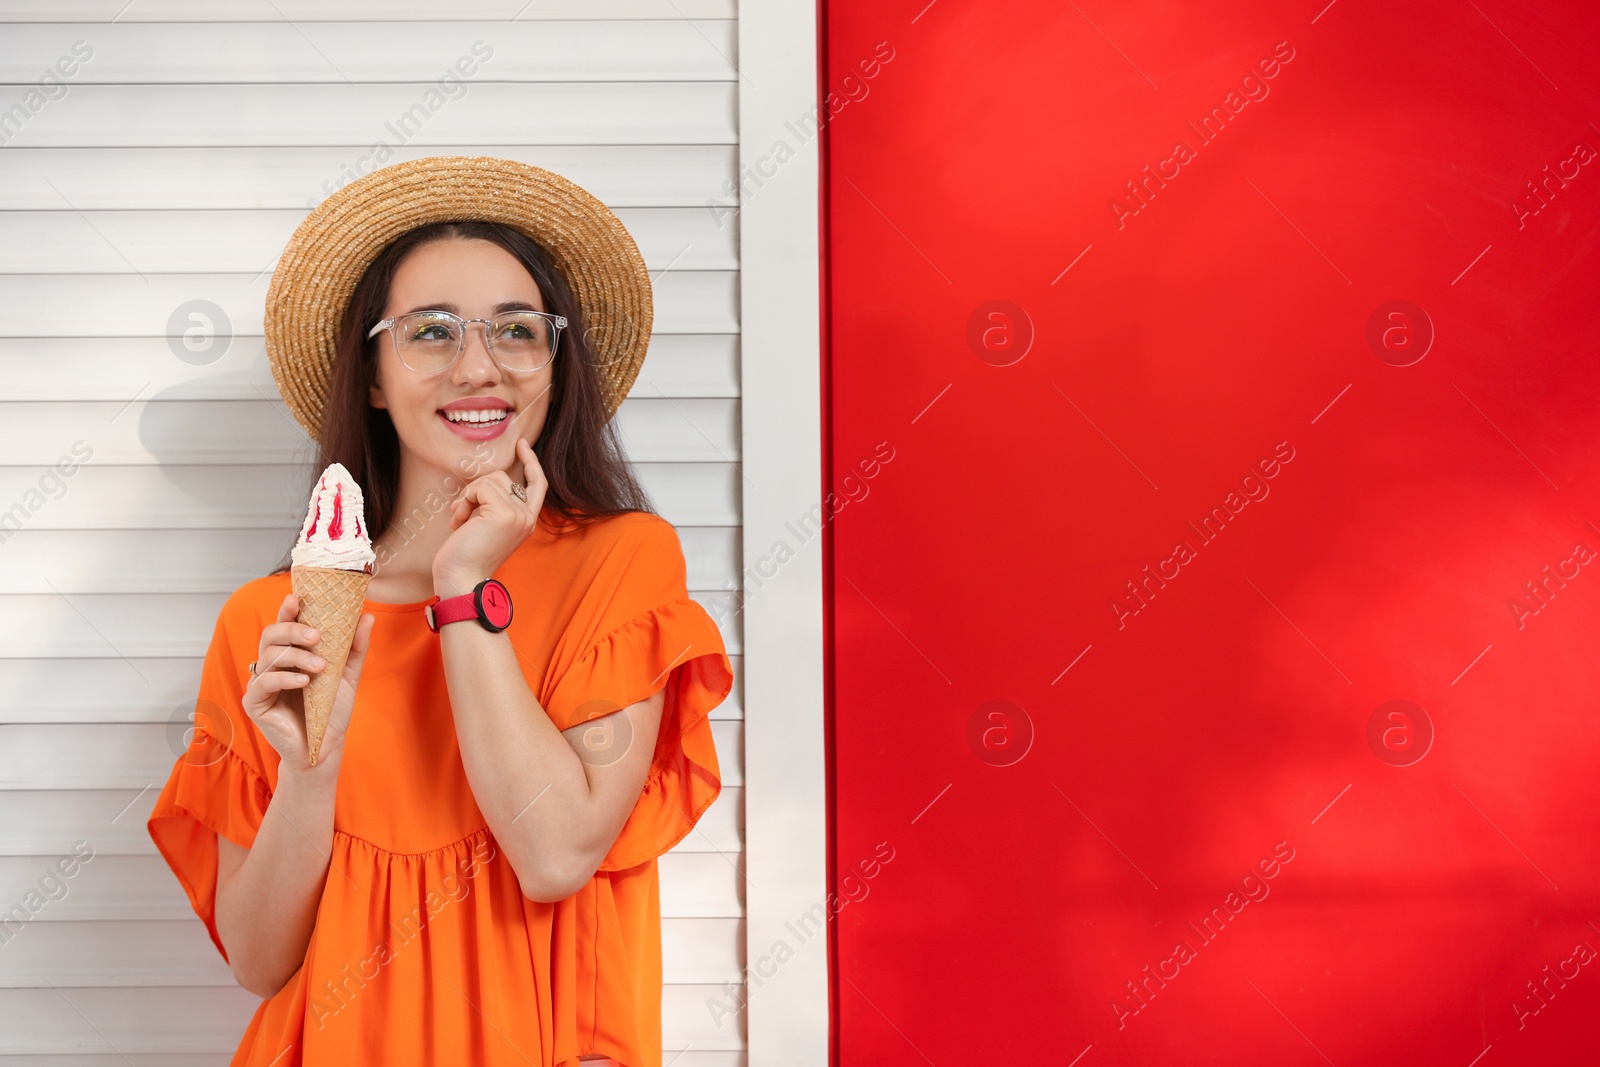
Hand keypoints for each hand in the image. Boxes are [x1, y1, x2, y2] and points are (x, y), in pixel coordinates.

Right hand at [242, 592, 375, 777]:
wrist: (325, 746)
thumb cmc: (331, 710)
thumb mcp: (348, 675)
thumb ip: (355, 647)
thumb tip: (367, 616)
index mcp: (290, 654)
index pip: (284, 625)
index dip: (287, 610)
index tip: (297, 598)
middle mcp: (271, 665)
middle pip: (270, 635)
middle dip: (292, 630)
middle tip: (316, 636)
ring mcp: (260, 683)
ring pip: (268, 656)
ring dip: (296, 657)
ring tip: (320, 667)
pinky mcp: (254, 703)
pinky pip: (264, 682)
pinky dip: (285, 678)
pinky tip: (303, 681)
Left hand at [432, 437, 547, 594]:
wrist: (461, 580)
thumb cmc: (466, 557)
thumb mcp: (486, 526)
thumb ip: (494, 506)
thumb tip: (481, 486)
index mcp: (526, 522)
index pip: (537, 484)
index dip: (531, 462)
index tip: (521, 444)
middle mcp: (527, 517)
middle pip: (503, 477)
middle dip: (477, 488)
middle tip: (460, 511)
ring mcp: (518, 515)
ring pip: (490, 480)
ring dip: (468, 496)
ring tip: (459, 519)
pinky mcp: (504, 513)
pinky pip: (481, 488)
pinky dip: (465, 500)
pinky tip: (459, 520)